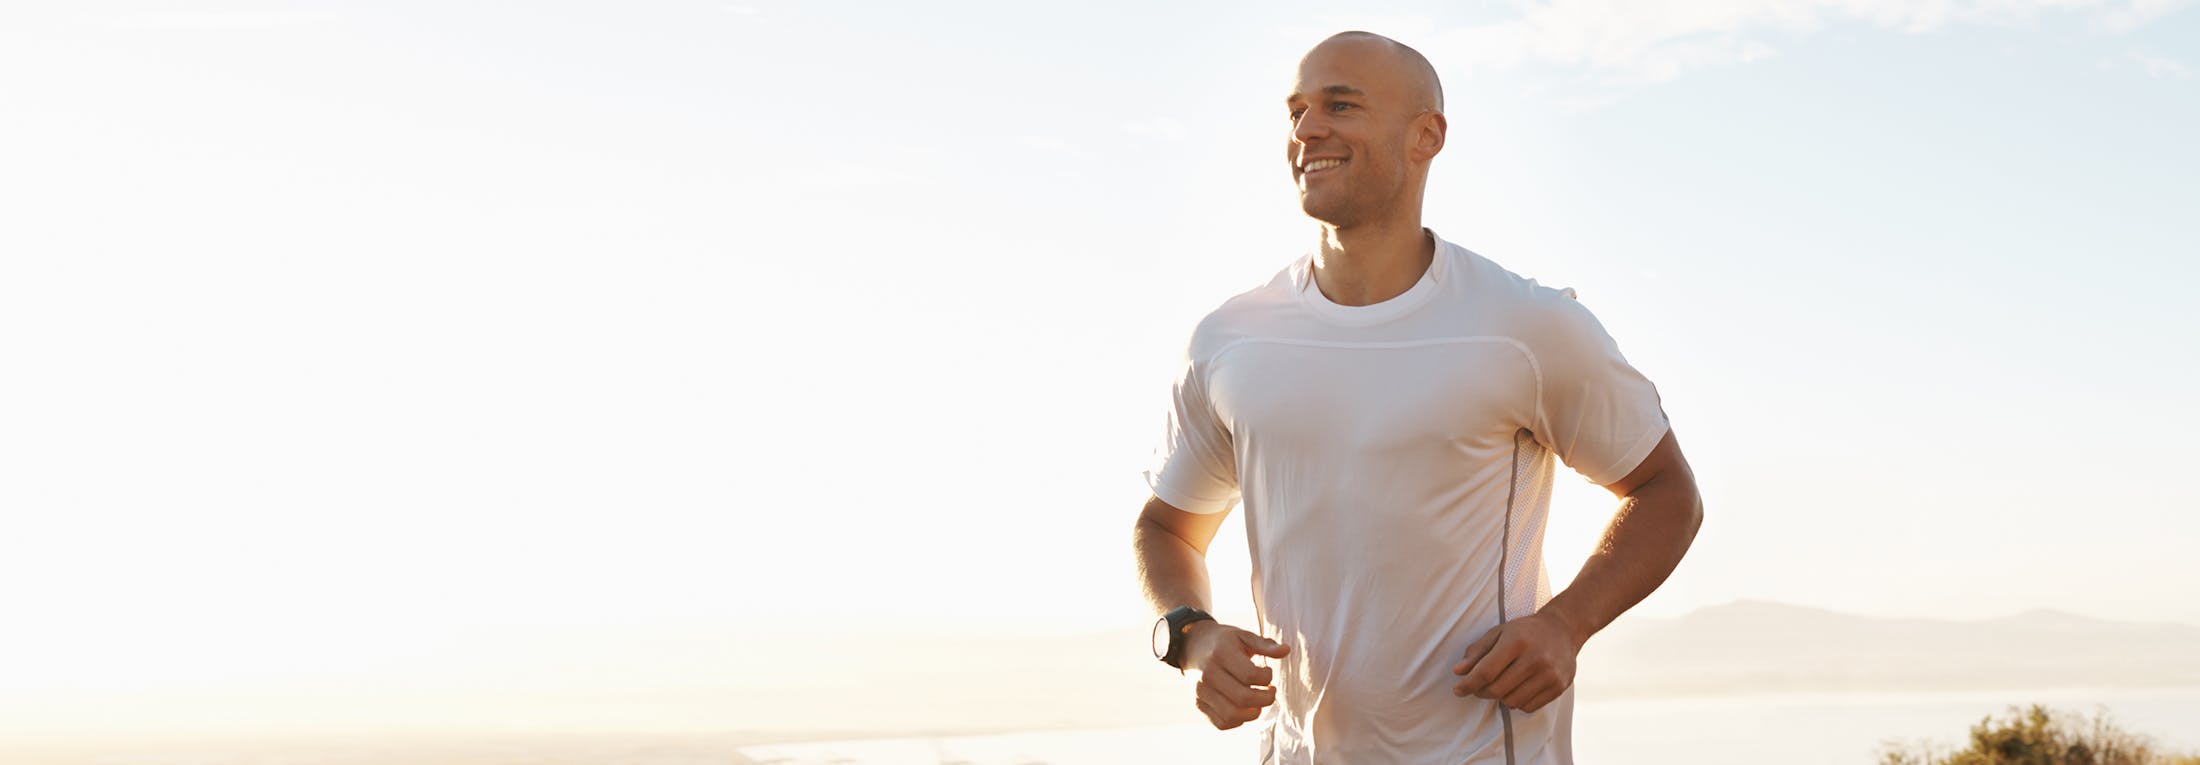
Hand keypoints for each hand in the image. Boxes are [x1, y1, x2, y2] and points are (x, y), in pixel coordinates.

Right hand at [1181, 621, 1290, 729]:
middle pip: (1243, 698)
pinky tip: (1244, 708)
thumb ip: (1265, 645)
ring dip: (1253, 713)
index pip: (1250, 675)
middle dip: (1266, 699)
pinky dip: (1239, 720)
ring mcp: (1201, 691)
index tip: (1267, 672)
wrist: (1191, 645)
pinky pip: (1222, 723)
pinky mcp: (1199, 704)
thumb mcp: (1243, 636)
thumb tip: (1286, 650)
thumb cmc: (1223, 641)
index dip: (1267, 677)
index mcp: (1221, 653)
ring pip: (1232, 715)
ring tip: (1258, 702)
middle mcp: (1208, 674)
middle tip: (1270, 691)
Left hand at [1450, 612, 1580, 713]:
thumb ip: (1477, 652)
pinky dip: (1518, 703)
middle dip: (1482, 692)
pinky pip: (1528, 707)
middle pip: (1497, 690)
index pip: (1486, 671)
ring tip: (1503, 684)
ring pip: (1512, 702)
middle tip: (1479, 687)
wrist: (1562, 630)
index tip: (1458, 690)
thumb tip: (1458, 672)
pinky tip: (1519, 688)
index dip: (1469, 684)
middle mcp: (1535, 658)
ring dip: (1501, 697)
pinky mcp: (1558, 687)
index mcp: (1516, 641)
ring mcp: (1549, 674)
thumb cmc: (1524, 631)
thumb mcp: (1498, 633)